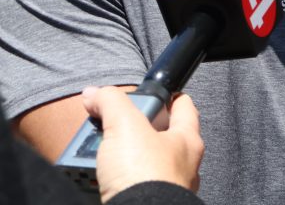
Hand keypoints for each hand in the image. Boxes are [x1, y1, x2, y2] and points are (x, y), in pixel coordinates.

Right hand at [82, 86, 204, 202]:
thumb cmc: (145, 175)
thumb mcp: (125, 125)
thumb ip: (112, 103)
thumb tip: (95, 93)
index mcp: (187, 140)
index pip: (184, 107)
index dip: (168, 96)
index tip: (152, 94)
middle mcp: (183, 165)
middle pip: (159, 136)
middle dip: (135, 130)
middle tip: (112, 127)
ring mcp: (168, 187)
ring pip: (143, 163)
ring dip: (121, 158)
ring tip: (98, 154)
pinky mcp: (149, 203)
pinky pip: (130, 187)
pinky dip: (114, 182)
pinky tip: (100, 180)